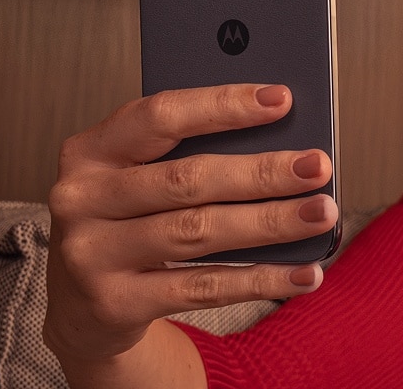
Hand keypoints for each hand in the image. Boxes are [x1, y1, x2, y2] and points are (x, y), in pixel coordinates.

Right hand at [43, 83, 336, 368]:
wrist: (81, 301)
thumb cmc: (128, 213)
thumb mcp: (141, 170)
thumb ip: (191, 148)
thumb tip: (282, 136)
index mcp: (92, 148)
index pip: (162, 115)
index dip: (224, 105)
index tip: (282, 99)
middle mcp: (83, 198)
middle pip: (188, 178)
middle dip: (263, 171)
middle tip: (317, 166)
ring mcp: (92, 255)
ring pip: (199, 231)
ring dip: (271, 223)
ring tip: (321, 212)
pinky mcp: (115, 304)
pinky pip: (202, 289)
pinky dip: (260, 279)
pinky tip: (303, 272)